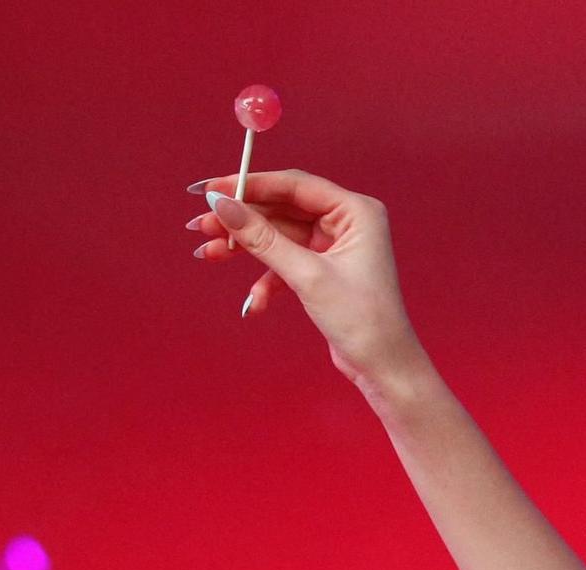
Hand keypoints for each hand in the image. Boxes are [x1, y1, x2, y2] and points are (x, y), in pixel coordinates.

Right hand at [187, 170, 424, 391]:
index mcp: (356, 211)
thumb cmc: (362, 320)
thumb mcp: (307, 276)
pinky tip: (254, 304)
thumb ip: (262, 239)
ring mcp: (335, 247)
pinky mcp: (324, 271)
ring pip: (278, 237)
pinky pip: (286, 263)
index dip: (249, 186)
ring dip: (246, 248)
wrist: (384, 368)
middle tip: (201, 227)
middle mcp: (347, 222)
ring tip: (209, 254)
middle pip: (282, 209)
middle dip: (242, 220)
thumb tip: (223, 207)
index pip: (294, 185)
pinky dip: (267, 280)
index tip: (211, 192)